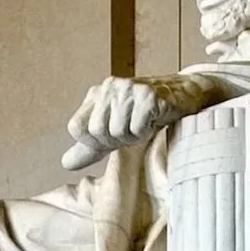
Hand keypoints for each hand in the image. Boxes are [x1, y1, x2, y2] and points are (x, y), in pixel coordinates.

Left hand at [61, 76, 180, 173]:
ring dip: (133, 136)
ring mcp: (129, 88)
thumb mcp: (113, 131)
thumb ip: (89, 147)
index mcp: (97, 94)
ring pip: (117, 132)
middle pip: (96, 132)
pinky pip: (137, 129)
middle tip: (132, 131)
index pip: (76, 128)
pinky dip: (147, 131)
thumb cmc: (145, 114)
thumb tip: (65, 164)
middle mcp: (109, 87)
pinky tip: (154, 119)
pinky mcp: (148, 95)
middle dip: (116, 140)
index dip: (92, 142)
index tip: (111, 138)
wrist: (184, 95)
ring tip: (143, 123)